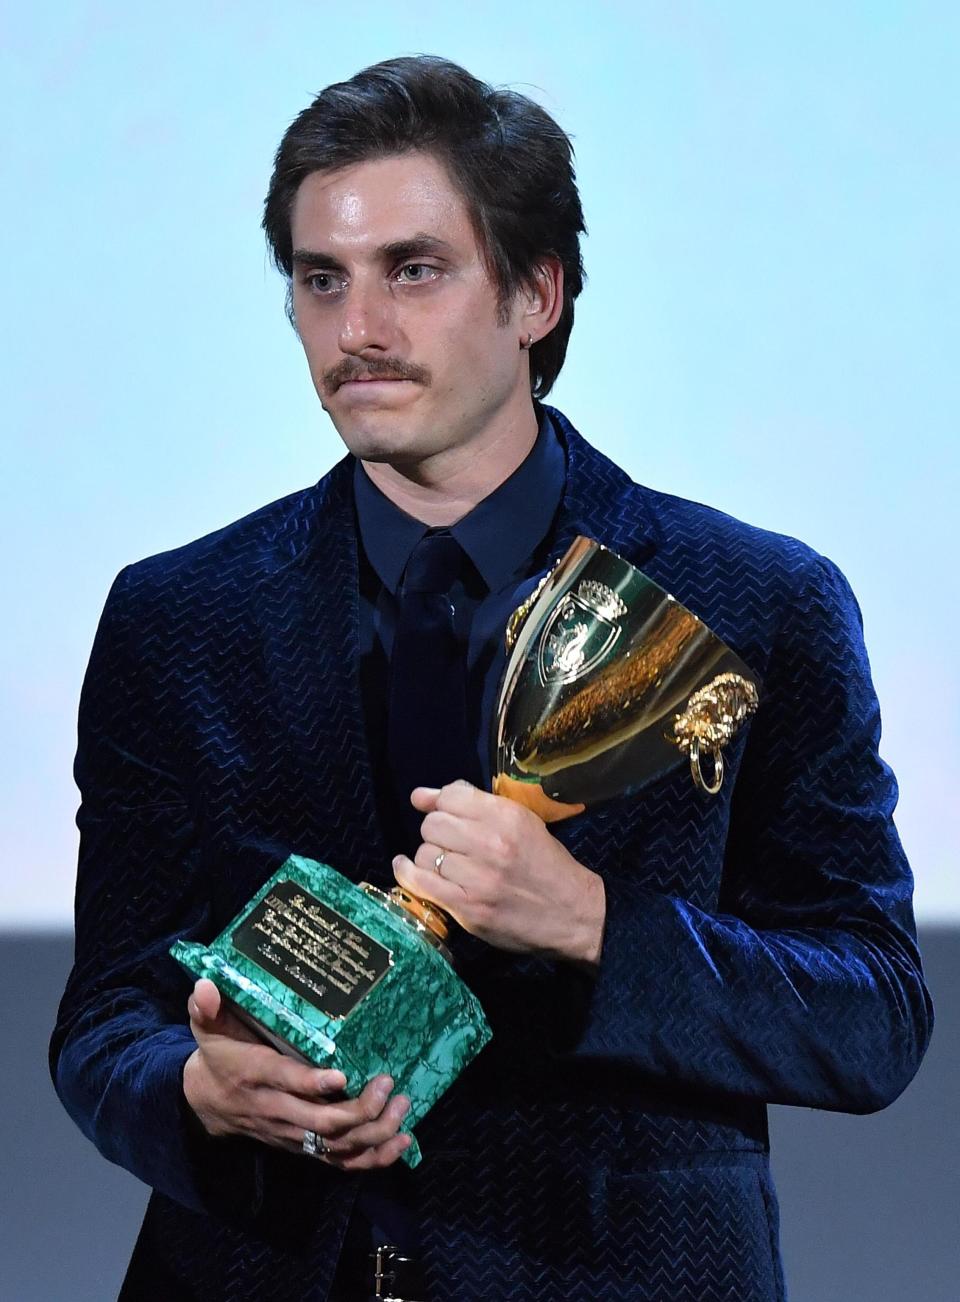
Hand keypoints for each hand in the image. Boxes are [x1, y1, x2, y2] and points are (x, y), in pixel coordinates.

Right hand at [182, 978, 411, 1169]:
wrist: (206, 1104)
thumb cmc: (219, 1057)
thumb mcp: (207, 1030)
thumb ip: (206, 1009)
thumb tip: (204, 986)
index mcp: (257, 1077)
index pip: (286, 1083)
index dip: (313, 1084)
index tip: (342, 1076)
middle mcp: (277, 1111)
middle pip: (320, 1123)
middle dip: (359, 1110)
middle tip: (389, 1085)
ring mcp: (292, 1134)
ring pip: (335, 1146)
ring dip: (373, 1132)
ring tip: (403, 1107)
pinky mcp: (303, 1147)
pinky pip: (339, 1161)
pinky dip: (372, 1158)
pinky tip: (401, 1141)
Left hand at [392, 781, 605, 964]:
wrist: (574, 913)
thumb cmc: (546, 864)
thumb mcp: (522, 822)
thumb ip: (473, 804)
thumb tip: (420, 796)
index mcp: (508, 816)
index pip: (451, 796)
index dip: (442, 803)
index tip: (444, 813)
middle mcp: (491, 843)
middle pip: (433, 825)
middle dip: (436, 831)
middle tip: (450, 843)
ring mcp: (478, 878)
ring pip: (425, 853)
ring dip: (430, 857)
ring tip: (446, 864)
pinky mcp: (468, 909)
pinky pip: (420, 883)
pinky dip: (407, 873)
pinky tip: (406, 867)